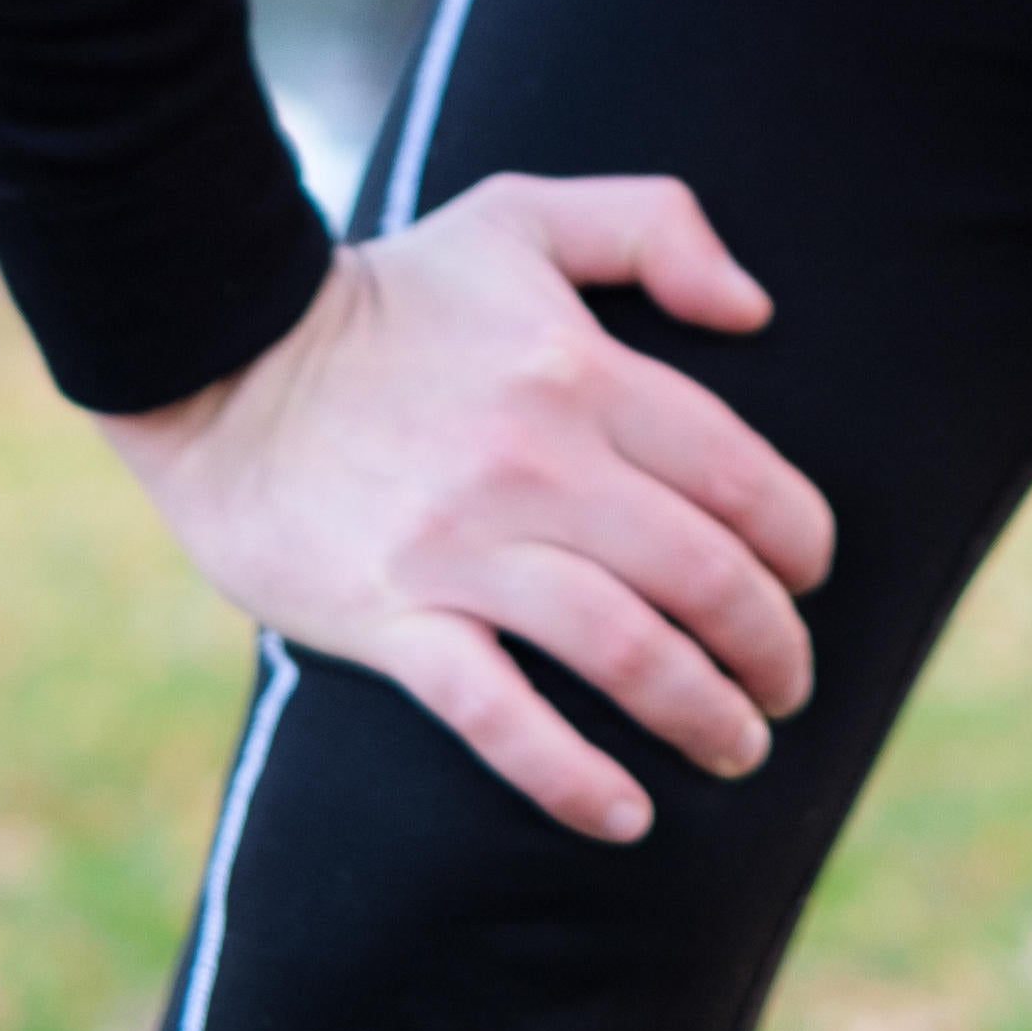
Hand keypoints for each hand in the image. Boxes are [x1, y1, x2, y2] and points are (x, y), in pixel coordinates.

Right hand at [97, 171, 836, 842]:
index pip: (736, 473)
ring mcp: (459, 548)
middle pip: (701, 575)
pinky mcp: (388, 619)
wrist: (219, 359)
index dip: (800, 540)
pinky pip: (497, 717)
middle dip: (772, 646)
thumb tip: (755, 308)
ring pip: (624, 652)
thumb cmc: (391, 294)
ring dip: (703, 715)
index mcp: (580, 370)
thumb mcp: (521, 213)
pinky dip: (571, 777)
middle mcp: (535, 464)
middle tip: (790, 685)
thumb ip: (652, 224)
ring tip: (740, 747)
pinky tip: (626, 817)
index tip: (812, 577)